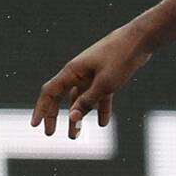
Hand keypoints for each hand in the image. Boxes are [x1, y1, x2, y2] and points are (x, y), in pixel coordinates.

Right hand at [31, 22, 152, 137]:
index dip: (41, 109)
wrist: (140, 40)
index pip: (50, 92)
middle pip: (61, 97)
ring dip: (78, 117)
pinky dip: (100, 109)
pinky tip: (103, 123)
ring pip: (81, 99)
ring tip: (76, 135)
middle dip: (55, 115)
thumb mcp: (104, 84)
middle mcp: (79, 73)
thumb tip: (72, 118)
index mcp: (72, 71)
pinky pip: (99, 96)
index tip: (35, 125)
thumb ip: (87, 101)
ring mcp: (92, 74)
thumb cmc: (120, 58)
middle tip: (51, 133)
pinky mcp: (106, 76)